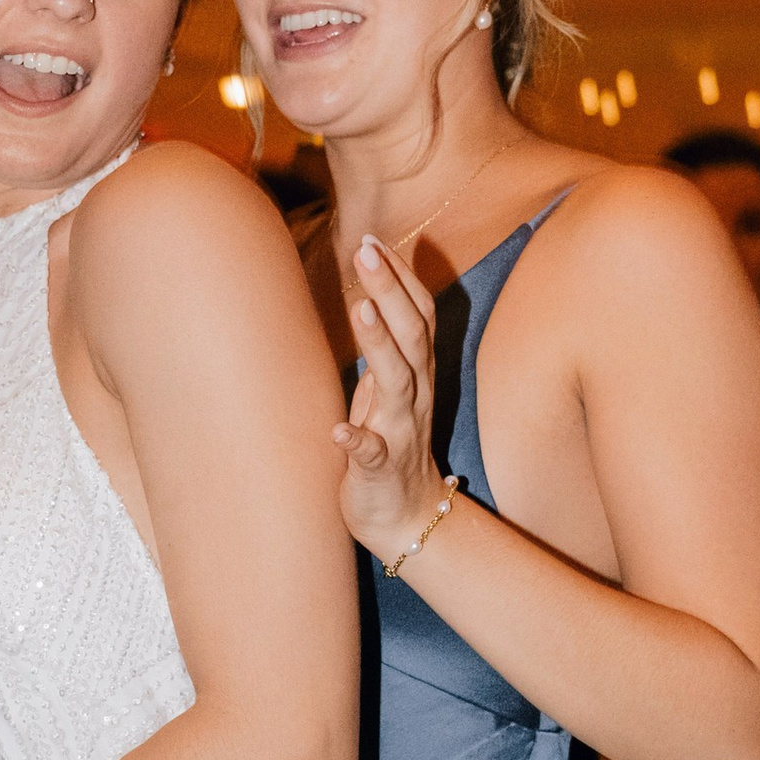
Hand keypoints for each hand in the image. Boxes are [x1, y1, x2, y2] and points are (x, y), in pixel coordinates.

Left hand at [333, 234, 446, 566]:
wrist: (406, 518)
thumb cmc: (390, 444)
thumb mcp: (390, 387)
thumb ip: (386, 345)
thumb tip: (372, 292)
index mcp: (417, 374)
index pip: (420, 314)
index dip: (402, 278)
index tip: (375, 241)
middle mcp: (415, 396)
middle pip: (413, 334)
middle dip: (390, 290)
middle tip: (365, 251)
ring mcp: (401, 433)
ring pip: (399, 383)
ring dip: (381, 346)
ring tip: (360, 310)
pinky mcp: (380, 470)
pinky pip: (373, 454)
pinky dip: (358, 440)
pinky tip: (339, 429)